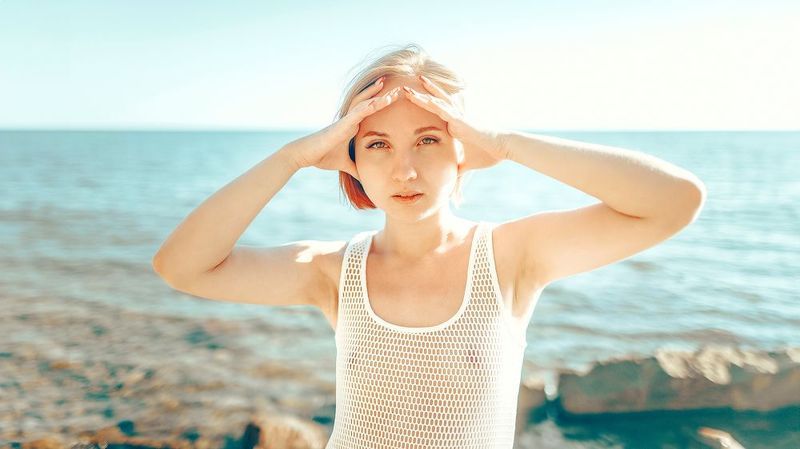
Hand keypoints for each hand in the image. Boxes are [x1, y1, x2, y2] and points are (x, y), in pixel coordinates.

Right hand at [281, 78, 402, 179]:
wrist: (305, 155)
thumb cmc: (322, 156)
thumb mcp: (344, 164)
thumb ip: (355, 168)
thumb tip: (364, 178)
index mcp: (352, 127)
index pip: (370, 112)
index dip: (381, 104)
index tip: (394, 99)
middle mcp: (350, 121)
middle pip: (368, 103)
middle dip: (382, 95)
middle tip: (398, 88)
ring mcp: (345, 121)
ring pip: (364, 105)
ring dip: (377, 97)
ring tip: (391, 91)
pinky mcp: (340, 125)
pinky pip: (356, 114)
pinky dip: (366, 108)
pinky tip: (377, 103)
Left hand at [402, 75, 508, 171]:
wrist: (502, 149)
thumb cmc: (488, 154)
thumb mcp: (467, 164)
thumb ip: (458, 168)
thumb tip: (452, 178)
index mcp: (454, 127)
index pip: (435, 115)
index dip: (423, 108)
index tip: (410, 104)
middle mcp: (454, 119)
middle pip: (433, 105)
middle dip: (418, 97)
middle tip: (403, 89)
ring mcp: (457, 118)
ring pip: (436, 103)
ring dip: (422, 95)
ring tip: (407, 88)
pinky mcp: (461, 121)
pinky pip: (444, 110)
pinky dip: (433, 103)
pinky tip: (423, 97)